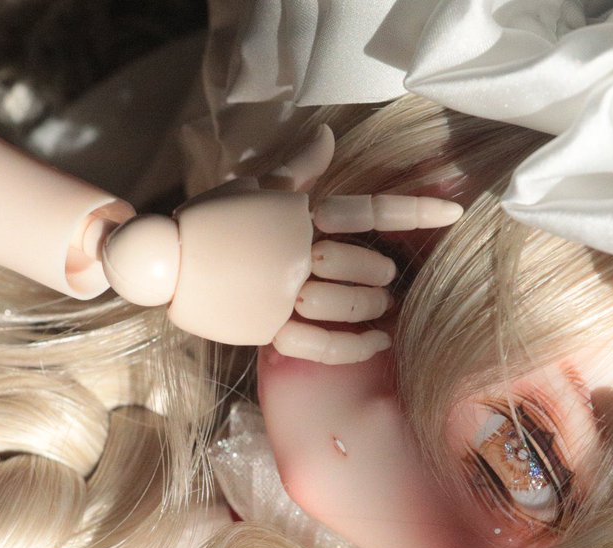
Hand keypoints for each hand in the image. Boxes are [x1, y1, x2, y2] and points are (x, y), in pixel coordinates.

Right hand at [102, 126, 461, 361]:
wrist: (159, 260)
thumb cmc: (210, 219)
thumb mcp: (254, 186)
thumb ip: (299, 169)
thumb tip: (328, 136)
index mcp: (294, 212)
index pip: (366, 208)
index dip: (414, 209)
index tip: (453, 212)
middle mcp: (291, 251)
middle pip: (359, 263)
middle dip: (380, 272)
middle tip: (387, 278)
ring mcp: (277, 292)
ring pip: (343, 304)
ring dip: (370, 307)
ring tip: (382, 308)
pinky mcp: (264, 328)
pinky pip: (320, 343)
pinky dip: (353, 346)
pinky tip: (376, 341)